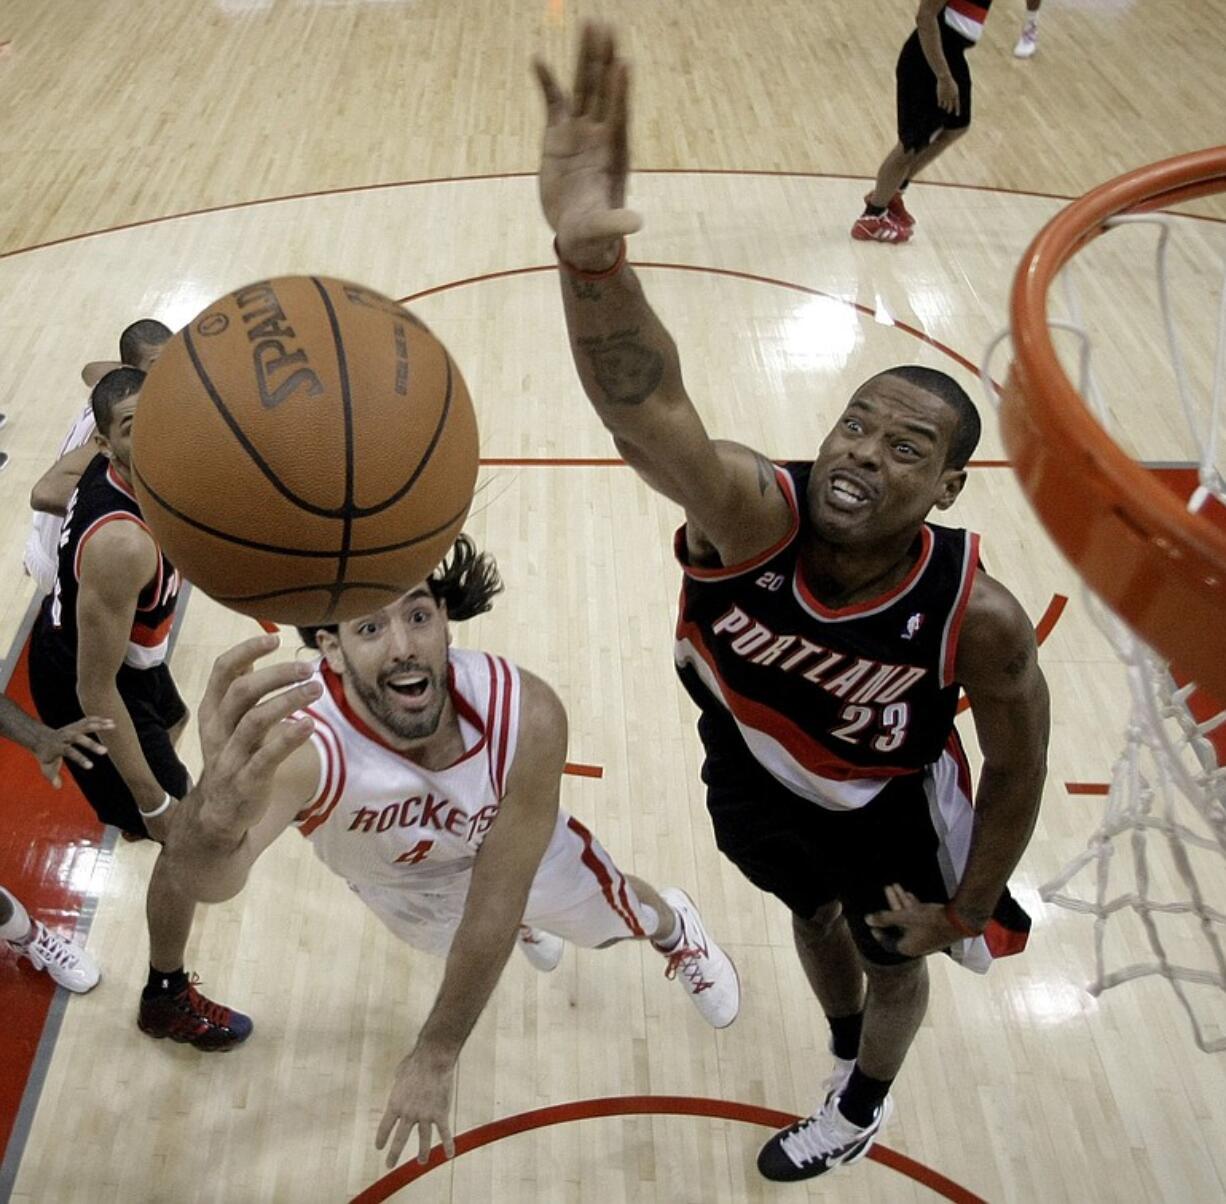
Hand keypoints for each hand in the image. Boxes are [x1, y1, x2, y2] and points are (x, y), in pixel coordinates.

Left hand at [35, 716, 113, 788]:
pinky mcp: (75, 725)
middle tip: (105, 751)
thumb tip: (57, 787)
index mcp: (57, 747)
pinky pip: (87, 721)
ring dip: (99, 725)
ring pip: (84, 725)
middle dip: (92, 744)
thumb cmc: (46, 755)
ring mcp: (70, 729)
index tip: (91, 766)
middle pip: (78, 739)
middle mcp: (64, 736)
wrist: (39, 737)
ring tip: (113, 725)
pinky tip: (110, 722)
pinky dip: (99, 720)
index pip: (69, 752)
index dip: (80, 759)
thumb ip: (52, 777)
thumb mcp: (46, 767)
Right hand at [189, 634, 320, 845]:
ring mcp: (230, 756)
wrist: (217, 815)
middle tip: (308, 668)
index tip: (274, 638)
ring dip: (287, 701)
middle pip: (240, 691)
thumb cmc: (232, 757)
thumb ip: (240, 689)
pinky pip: (266, 757)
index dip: (247, 651)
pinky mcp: (246, 781)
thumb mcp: (229, 722)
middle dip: (275, 675)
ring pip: (254, 721)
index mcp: (213, 710)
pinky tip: (308, 726)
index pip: (223, 670)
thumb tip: (253, 652)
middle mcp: (218, 730)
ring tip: (316, 689)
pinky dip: (288, 738)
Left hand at [374, 1046, 456, 1168]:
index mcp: (395, 1104)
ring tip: (421, 1162)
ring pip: (423, 1139)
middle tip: (389, 1164)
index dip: (381, 1138)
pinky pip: (444, 1132)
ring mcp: (425, 1115)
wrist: (432, 1059)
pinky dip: (448, 1144)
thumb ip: (399, 1082)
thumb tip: (400, 1079)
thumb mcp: (400, 1073)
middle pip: (400, 1139)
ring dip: (422, 1153)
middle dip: (394, 1154)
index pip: (385, 1126)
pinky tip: (449, 1155)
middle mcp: (408, 1114)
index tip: (379, 1147)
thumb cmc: (415, 1061)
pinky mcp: (440, 1113)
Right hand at [535, 22, 642, 270]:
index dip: (620, 91)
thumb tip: (635, 224)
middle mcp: (598, 136)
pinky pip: (552, 102)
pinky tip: (538, 59)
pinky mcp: (557, 137)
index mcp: (613, 153)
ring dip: (585, 57)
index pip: (618, 115)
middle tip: (604, 24)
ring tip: (587, 24)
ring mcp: (578, 133)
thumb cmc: (595, 234)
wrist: (579, 237)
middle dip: (603, 58)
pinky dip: (546, 82)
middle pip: (602, 90)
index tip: (623, 63)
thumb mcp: (604, 229)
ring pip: (582, 87)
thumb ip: (616, 223)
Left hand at [865, 883, 963, 957]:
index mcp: (907, 947)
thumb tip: (867, 920)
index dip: (878, 932)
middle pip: (898, 925)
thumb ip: (885, 918)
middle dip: (890, 907)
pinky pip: (918, 918)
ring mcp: (925, 937)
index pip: (888, 942)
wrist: (959, 920)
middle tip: (886, 890)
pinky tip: (908, 894)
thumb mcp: (904, 918)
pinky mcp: (934, 929)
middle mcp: (915, 944)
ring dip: (900, 902)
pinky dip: (912, 907)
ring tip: (894, 885)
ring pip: (908, 919)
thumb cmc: (930, 921)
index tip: (872, 923)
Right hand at [936, 73, 959, 114]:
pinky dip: (940, 105)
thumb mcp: (955, 89)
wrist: (945, 78)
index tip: (957, 115)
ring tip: (944, 104)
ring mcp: (945, 97)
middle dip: (949, 110)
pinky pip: (940, 104)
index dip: (957, 110)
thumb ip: (955, 96)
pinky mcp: (940, 97)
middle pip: (950, 107)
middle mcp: (951, 97)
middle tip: (948, 111)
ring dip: (944, 106)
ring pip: (944, 106)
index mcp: (956, 95)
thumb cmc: (950, 83)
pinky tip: (940, 104)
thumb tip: (954, 103)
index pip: (957, 104)